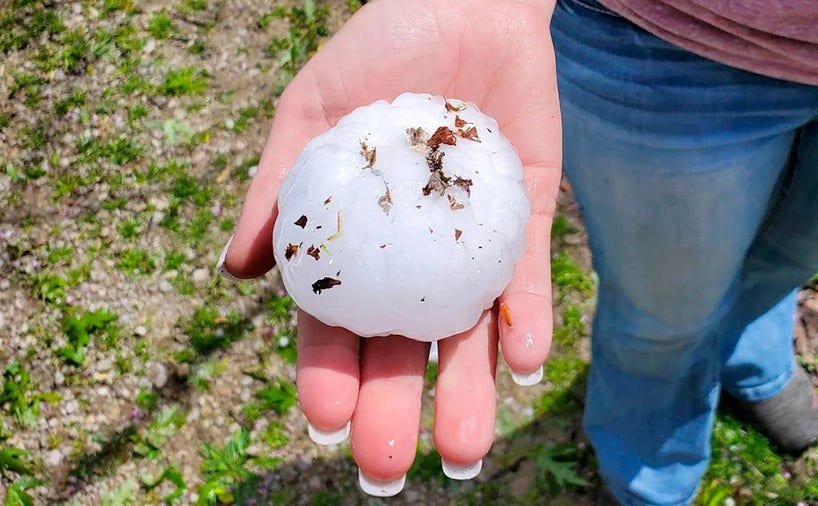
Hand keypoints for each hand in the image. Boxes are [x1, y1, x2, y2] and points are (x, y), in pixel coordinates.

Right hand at [219, 0, 560, 493]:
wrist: (466, 4)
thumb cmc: (378, 50)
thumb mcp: (311, 110)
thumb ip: (276, 186)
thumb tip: (233, 271)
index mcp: (355, 244)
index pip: (334, 325)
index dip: (327, 374)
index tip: (326, 419)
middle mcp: (412, 259)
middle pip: (401, 350)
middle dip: (395, 410)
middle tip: (389, 467)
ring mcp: (469, 247)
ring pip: (468, 335)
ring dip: (468, 393)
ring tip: (464, 451)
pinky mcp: (523, 223)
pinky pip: (526, 282)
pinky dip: (526, 322)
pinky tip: (519, 361)